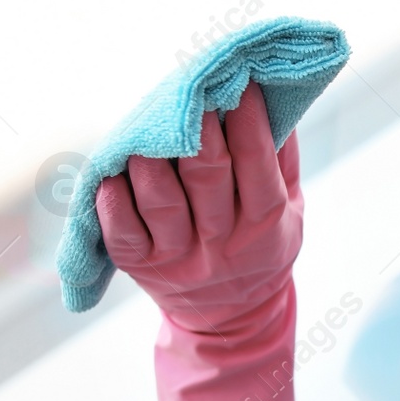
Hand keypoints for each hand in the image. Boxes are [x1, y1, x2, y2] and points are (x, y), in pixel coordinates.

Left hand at [96, 82, 301, 400]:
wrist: (234, 318)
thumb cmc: (262, 247)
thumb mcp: (291, 211)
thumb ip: (283, 160)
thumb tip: (276, 99)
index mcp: (265, 225)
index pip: (257, 165)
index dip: (248, 121)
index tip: (240, 82)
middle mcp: (223, 243)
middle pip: (208, 178)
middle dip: (199, 129)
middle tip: (191, 92)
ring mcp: (180, 257)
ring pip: (162, 203)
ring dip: (151, 160)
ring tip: (147, 128)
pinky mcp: (142, 267)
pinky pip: (122, 234)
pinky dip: (112, 204)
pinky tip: (108, 174)